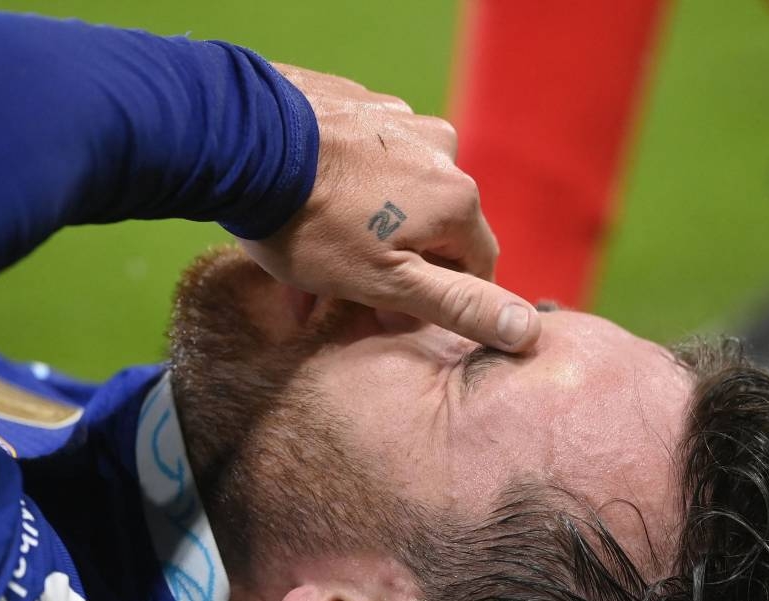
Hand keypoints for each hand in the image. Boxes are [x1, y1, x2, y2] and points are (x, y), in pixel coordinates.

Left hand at [240, 64, 539, 351]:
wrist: (240, 142)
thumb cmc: (313, 223)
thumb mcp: (386, 281)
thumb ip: (458, 304)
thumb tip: (527, 329)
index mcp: (455, 196)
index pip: (476, 263)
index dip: (442, 300)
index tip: (397, 319)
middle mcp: (438, 149)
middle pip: (430, 228)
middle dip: (393, 268)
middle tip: (343, 300)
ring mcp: (395, 120)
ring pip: (391, 197)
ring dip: (363, 234)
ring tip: (309, 267)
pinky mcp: (355, 104)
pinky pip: (361, 164)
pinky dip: (342, 196)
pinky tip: (303, 216)